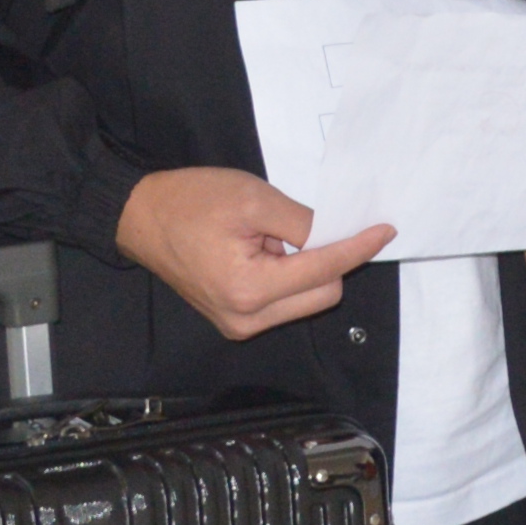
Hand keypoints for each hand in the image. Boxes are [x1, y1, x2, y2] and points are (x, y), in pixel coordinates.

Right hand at [117, 167, 393, 342]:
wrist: (139, 216)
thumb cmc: (191, 202)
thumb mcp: (254, 200)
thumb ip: (303, 222)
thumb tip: (341, 234)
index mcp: (250, 291)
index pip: (324, 271)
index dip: (358, 247)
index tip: (386, 230)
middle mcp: (247, 319)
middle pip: (323, 292)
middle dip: (327, 257)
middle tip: (302, 223)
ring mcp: (239, 325)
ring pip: (306, 300)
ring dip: (306, 268)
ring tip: (271, 236)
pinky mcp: (235, 320)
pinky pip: (284, 302)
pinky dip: (289, 276)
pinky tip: (267, 250)